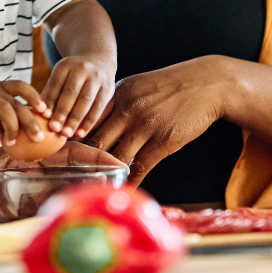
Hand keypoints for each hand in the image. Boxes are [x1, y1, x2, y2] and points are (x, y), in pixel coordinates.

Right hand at [0, 79, 49, 145]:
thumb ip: (9, 114)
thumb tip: (34, 131)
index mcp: (0, 87)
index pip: (21, 86)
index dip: (35, 97)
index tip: (46, 111)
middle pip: (16, 104)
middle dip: (30, 121)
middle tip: (38, 137)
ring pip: (4, 111)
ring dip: (12, 129)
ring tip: (12, 142)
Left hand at [0, 141, 127, 231]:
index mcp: (14, 159)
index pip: (58, 150)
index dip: (88, 153)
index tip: (114, 160)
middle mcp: (22, 170)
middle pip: (69, 163)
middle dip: (97, 167)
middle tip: (126, 179)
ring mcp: (22, 187)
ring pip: (62, 182)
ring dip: (86, 186)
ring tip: (116, 198)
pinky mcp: (17, 205)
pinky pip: (49, 203)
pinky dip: (68, 207)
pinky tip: (85, 219)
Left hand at [42, 56, 114, 138]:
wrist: (98, 60)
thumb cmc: (72, 75)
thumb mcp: (61, 76)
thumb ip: (50, 93)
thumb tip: (34, 114)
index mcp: (65, 65)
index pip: (56, 84)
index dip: (49, 100)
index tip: (43, 116)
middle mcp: (82, 68)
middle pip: (70, 92)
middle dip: (62, 111)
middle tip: (54, 128)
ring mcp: (96, 77)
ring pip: (85, 100)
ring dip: (75, 119)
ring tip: (66, 134)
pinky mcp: (108, 88)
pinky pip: (98, 107)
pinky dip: (89, 122)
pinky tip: (81, 133)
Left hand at [86, 57, 227, 184]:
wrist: (206, 84)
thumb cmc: (170, 87)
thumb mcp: (138, 87)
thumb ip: (117, 104)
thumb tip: (96, 123)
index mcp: (118, 94)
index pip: (88, 119)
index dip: (75, 138)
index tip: (65, 153)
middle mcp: (127, 109)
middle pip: (96, 140)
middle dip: (83, 160)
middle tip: (72, 175)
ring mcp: (145, 126)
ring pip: (115, 157)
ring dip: (105, 174)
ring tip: (95, 186)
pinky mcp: (163, 141)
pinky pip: (140, 167)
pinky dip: (130, 180)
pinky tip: (123, 188)